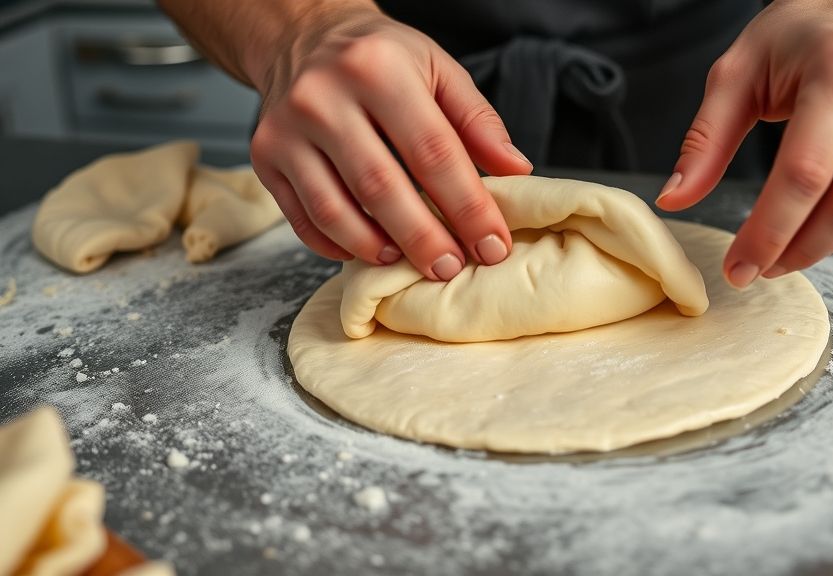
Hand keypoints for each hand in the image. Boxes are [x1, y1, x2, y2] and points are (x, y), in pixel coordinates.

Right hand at [248, 5, 532, 279]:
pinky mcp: (265, 157)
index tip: (492, 244)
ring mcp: (287, 130)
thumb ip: (478, 120)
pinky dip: (337, 244)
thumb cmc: (380, 57)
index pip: (432, 152)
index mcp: (377, 69)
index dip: (467, 206)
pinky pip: (302, 218)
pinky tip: (367, 251)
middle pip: (381, 187)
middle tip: (451, 268)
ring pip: (335, 210)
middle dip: (423, 238)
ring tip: (408, 263)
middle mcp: (323, 98)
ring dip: (377, 248)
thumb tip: (516, 171)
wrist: (304, 37)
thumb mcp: (438, 68)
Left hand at [657, 0, 832, 287]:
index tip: (737, 268)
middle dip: (794, 252)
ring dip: (830, 251)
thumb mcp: (740, 70)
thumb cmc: (804, 37)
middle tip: (758, 267)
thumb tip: (675, 199)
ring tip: (791, 249)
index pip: (804, 176)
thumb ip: (706, 138)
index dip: (766, 234)